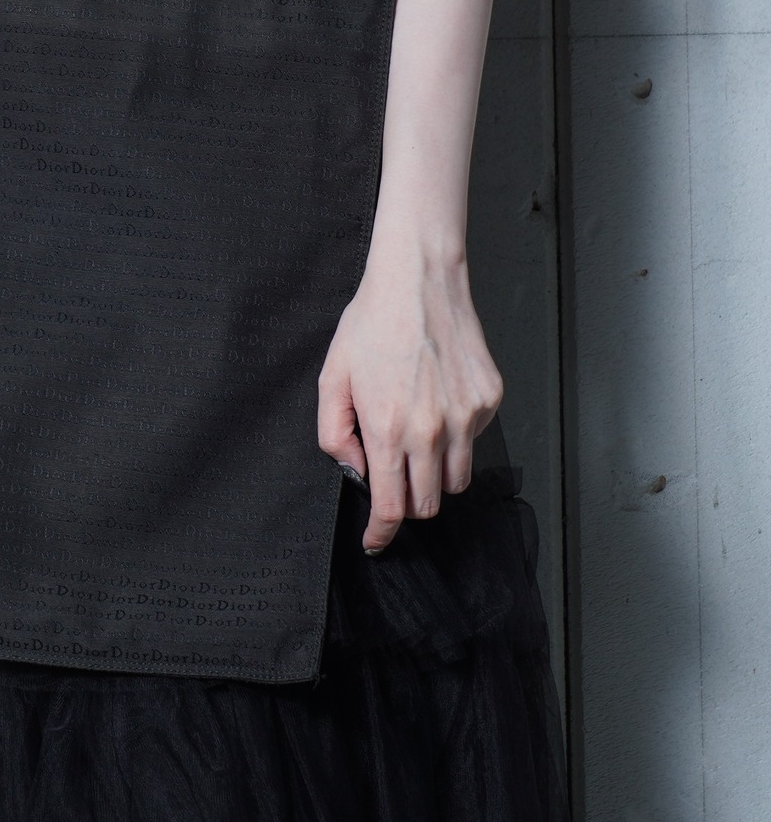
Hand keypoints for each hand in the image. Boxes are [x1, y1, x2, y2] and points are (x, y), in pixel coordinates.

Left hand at [316, 239, 503, 552]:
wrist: (418, 281)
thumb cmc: (373, 324)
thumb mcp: (332, 378)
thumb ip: (334, 434)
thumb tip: (354, 469)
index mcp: (387, 428)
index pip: (392, 507)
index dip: (382, 533)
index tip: (376, 541)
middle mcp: (432, 430)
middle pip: (427, 504)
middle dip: (407, 502)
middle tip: (392, 476)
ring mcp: (466, 416)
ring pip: (455, 480)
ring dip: (433, 475)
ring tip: (415, 438)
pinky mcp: (488, 400)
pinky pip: (474, 441)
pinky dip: (456, 437)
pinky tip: (437, 401)